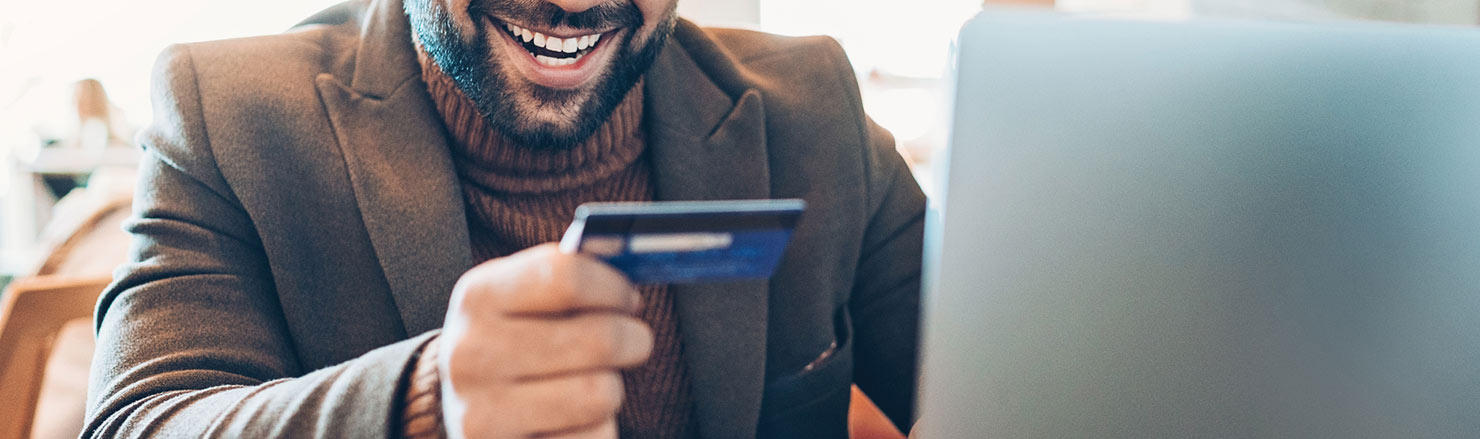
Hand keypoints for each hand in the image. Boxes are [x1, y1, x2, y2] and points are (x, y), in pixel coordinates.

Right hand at [438, 243, 651, 438]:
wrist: (466, 406)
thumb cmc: (512, 343)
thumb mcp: (520, 299)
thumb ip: (569, 280)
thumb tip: (630, 267)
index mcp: (478, 298)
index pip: (566, 277)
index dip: (613, 287)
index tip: (626, 298)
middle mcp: (473, 354)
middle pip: (599, 338)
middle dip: (633, 339)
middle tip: (631, 341)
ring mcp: (484, 413)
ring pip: (601, 393)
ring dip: (612, 387)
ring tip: (593, 381)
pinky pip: (594, 437)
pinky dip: (597, 429)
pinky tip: (574, 419)